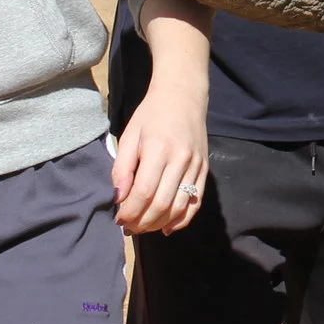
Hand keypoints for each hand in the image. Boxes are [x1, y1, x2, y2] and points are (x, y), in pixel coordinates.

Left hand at [113, 80, 208, 235]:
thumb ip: (122, 168)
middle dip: (142, 222)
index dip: (129, 212)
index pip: (143, 192)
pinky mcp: (205, 170)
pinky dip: (181, 220)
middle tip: (128, 227)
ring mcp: (196, 166)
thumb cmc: (151, 114)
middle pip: (161, 204)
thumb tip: (118, 198)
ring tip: (143, 227)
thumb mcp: (129, 135)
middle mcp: (180, 159)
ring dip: (159, 224)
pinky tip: (166, 227)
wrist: (183, 95)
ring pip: (179, 208)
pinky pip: (195, 203)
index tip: (118, 219)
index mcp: (158, 149)